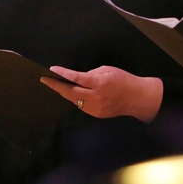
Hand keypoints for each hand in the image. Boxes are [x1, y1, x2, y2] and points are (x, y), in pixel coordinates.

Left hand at [40, 65, 162, 121]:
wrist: (137, 97)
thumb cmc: (123, 80)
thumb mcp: (107, 70)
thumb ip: (90, 74)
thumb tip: (76, 77)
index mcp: (99, 83)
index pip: (76, 77)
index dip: (62, 73)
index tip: (52, 69)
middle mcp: (96, 97)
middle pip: (70, 92)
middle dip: (56, 86)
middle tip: (45, 80)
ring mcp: (96, 107)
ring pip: (74, 100)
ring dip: (65, 93)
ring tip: (57, 85)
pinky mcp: (97, 114)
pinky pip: (81, 106)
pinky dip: (76, 99)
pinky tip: (73, 94)